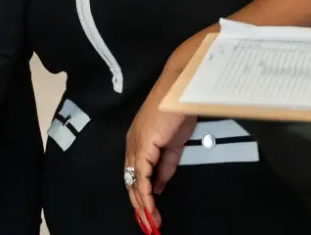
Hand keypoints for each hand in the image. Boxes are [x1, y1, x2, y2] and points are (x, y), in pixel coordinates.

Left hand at [124, 75, 193, 233]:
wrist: (179, 91)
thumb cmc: (177, 111)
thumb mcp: (172, 144)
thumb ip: (165, 164)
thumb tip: (159, 184)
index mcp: (138, 141)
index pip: (134, 172)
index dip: (139, 192)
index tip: (147, 209)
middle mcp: (132, 143)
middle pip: (131, 178)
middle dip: (139, 202)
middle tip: (148, 220)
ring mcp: (136, 143)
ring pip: (134, 179)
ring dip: (141, 202)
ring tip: (148, 219)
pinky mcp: (143, 144)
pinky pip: (142, 174)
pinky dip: (145, 192)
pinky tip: (148, 204)